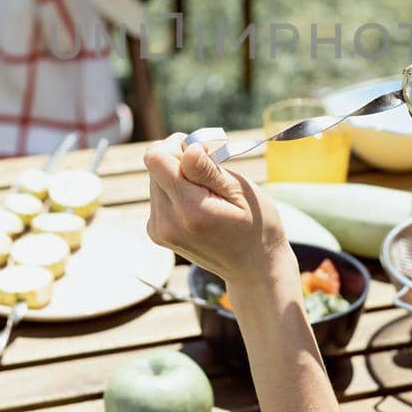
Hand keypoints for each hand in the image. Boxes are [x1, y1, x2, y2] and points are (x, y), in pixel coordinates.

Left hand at [144, 136, 292, 288]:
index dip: (178, 145)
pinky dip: (176, 190)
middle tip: (213, 170)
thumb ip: (208, 171)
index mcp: (190, 210)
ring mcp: (158, 230)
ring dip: (179, 174)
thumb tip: (187, 148)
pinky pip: (158, 193)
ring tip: (209, 190)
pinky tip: (199, 203)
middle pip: (155, 165)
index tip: (205, 153)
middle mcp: (166, 221)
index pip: (156, 158)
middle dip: (181, 158)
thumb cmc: (256, 226)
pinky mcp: (156, 232)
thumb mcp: (242, 192)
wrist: (252, 267)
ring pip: (156, 178)